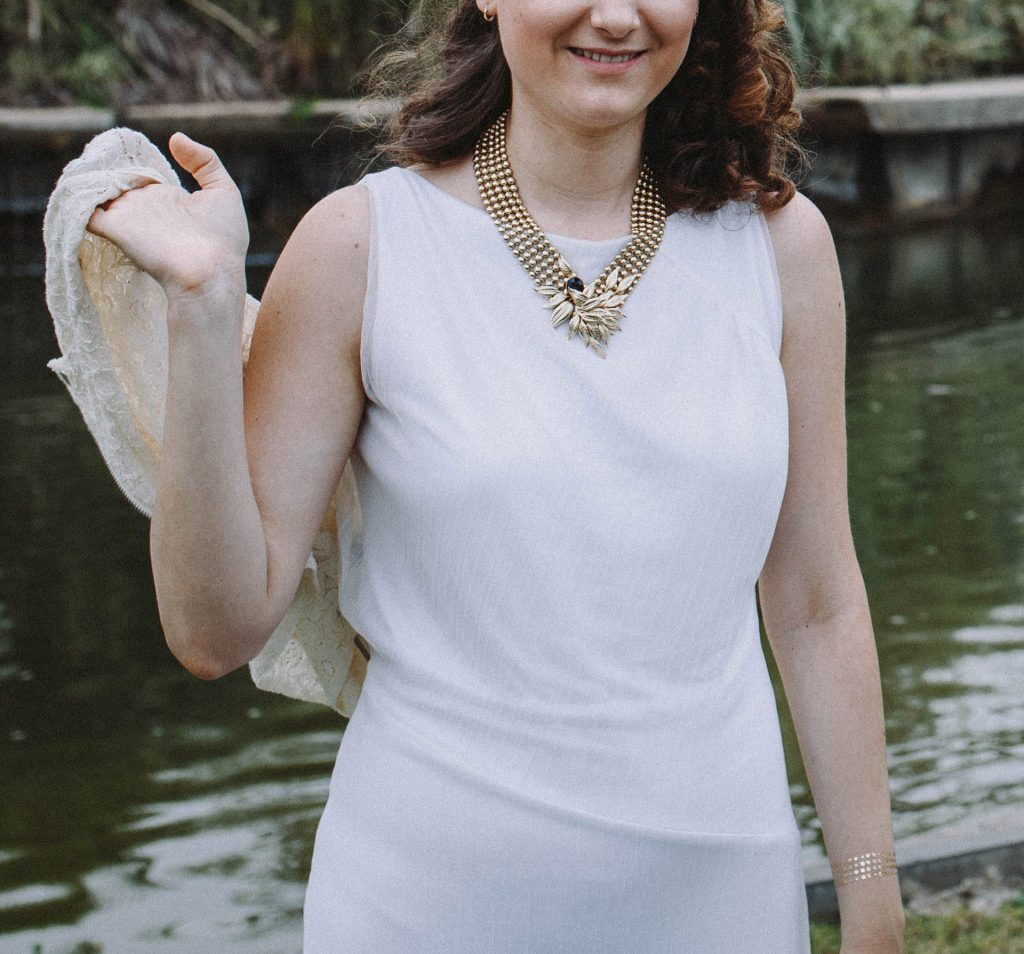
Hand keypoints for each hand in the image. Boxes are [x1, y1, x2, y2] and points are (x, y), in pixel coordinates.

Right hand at [86, 132, 248, 300]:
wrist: (211, 273)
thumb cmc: (223, 238)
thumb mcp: (223, 192)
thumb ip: (203, 161)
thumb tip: (174, 137)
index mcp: (170, 199)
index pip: (144, 178)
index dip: (135, 165)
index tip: (125, 146)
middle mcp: (146, 207)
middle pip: (120, 183)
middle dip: (108, 168)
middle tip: (98, 150)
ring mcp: (129, 217)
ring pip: (100, 193)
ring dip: (89, 178)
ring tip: (82, 160)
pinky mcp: (115, 228)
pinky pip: (86, 211)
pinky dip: (77, 198)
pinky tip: (75, 182)